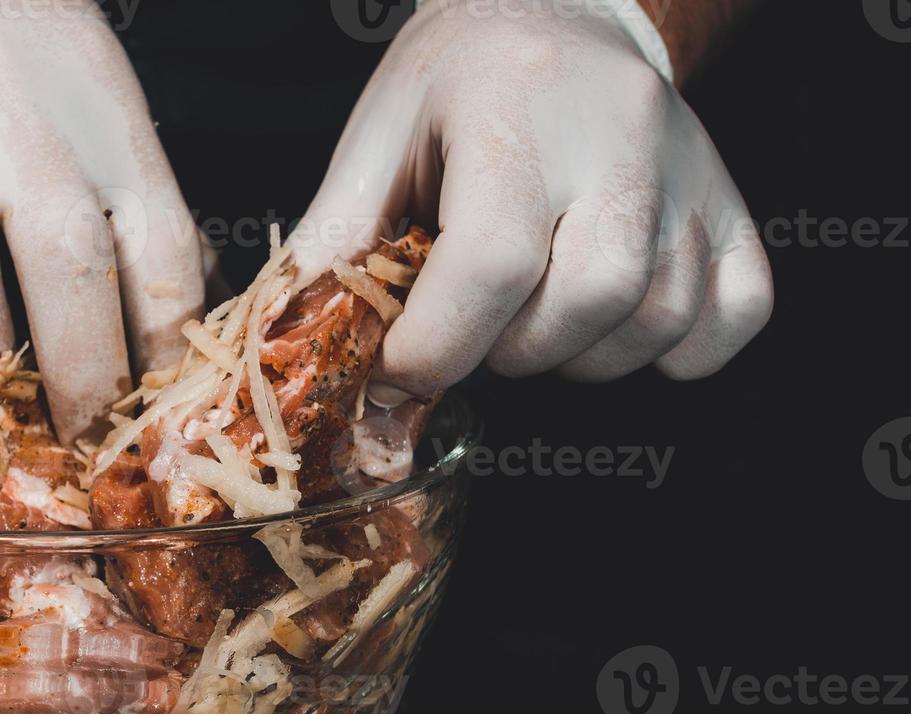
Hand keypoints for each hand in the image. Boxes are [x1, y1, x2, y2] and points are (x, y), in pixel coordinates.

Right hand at [0, 0, 203, 439]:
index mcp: (108, 131)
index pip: (165, 271)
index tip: (155, 406)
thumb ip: (127, 182)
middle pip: (74, 312)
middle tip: (74, 440)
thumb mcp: (93, 78)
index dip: (164, 358)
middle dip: (81, 395)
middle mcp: (29, 155)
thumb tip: (174, 286)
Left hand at [289, 1, 773, 391]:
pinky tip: (613, 320)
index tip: (400, 364)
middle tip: (472, 328)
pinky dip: (675, 348)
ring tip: (532, 314)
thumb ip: (335, 249)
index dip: (436, 344)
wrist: (553, 10)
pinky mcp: (733, 204)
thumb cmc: (455, 84)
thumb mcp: (376, 147)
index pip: (491, 263)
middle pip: (584, 302)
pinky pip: (733, 315)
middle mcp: (619, 134)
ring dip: (578, 355)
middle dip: (506, 352)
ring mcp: (690, 170)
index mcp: (514, 111)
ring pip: (653, 321)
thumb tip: (294, 349)